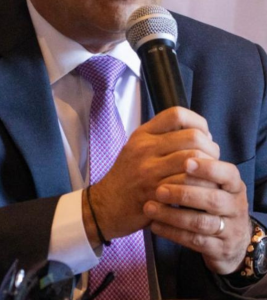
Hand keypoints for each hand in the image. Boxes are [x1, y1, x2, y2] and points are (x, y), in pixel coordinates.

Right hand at [86, 108, 219, 244]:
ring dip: (210, 168)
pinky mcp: (157, 192)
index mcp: (143, 135)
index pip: (176, 114)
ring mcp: (150, 171)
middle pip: (192, 136)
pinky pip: (189, 184)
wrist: (107, 204)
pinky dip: (203, 186)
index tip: (203, 135)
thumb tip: (199, 132)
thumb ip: (161, 137)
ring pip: (194, 159)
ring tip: (209, 175)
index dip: (198, 122)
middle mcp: (145, 148)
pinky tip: (203, 190)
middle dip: (211, 148)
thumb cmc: (128, 176)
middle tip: (211, 159)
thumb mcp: (136, 148)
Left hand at [143, 157, 250, 274]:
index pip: (227, 173)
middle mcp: (235, 206)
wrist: (225, 237)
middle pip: (213, 199)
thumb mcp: (210, 180)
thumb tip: (178, 129)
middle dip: (184, 193)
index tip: (186, 163)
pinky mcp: (218, 248)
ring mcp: (229, 229)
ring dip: (172, 215)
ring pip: (201, 223)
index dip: (208, 169)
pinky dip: (172, 233)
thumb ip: (197, 159)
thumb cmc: (208, 198)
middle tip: (158, 189)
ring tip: (149, 207)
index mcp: (233, 184)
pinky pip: (194, 242)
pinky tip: (154, 225)